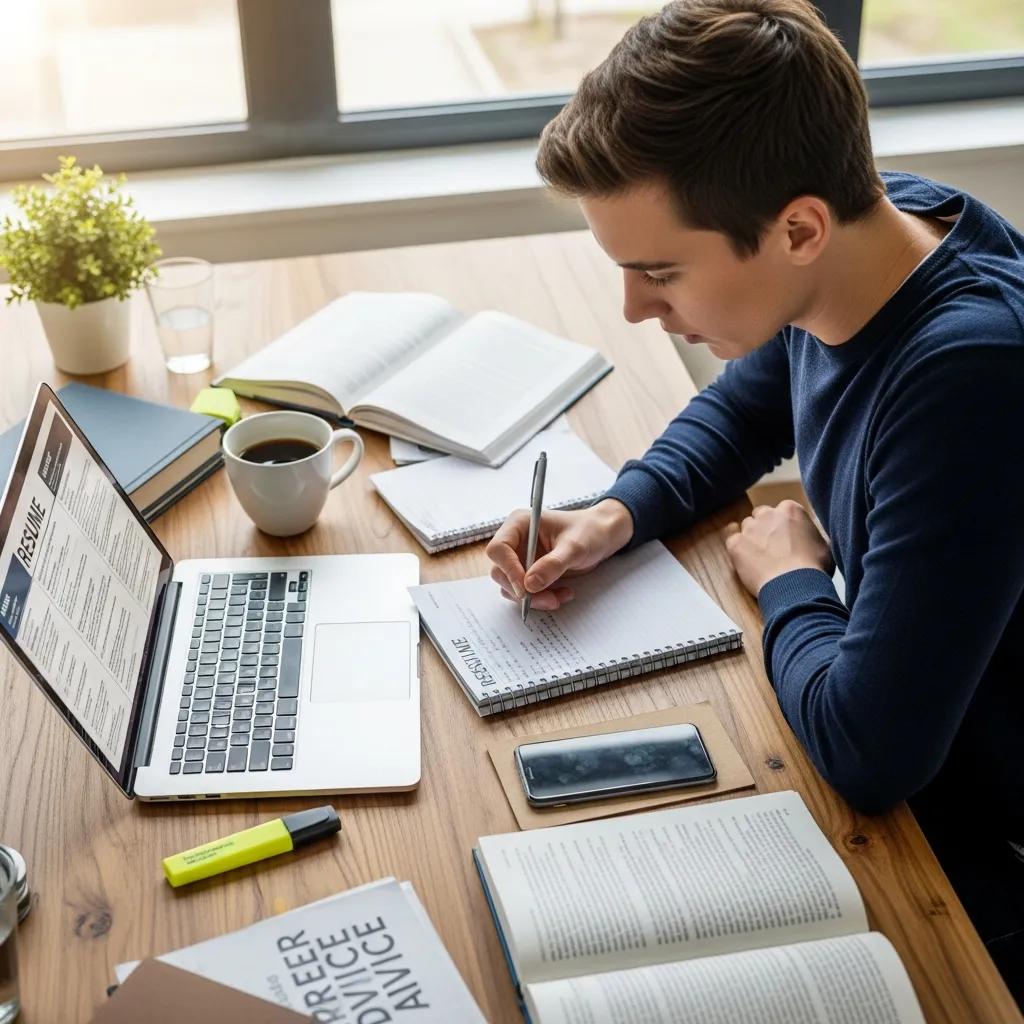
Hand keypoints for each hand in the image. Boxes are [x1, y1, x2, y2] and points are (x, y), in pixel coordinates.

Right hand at [486, 498, 634, 610]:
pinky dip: (542, 598)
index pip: (498, 549)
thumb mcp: (574, 547)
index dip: (508, 570)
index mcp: (519, 524)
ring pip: (512, 587)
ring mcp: (521, 559)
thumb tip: (529, 584)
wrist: (602, 537)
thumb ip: (553, 564)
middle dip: (522, 590)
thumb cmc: (589, 532)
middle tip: (548, 600)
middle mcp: (515, 541)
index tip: (525, 589)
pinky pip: (526, 593)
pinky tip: (563, 593)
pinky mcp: (530, 573)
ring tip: (561, 596)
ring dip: (534, 598)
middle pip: (500, 572)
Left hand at [723, 500, 834, 596]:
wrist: (795, 585)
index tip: (785, 538)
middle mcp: (768, 514)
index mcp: (790, 510)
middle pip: (761, 515)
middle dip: (765, 528)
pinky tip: (747, 561)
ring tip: (760, 558)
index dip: (783, 526)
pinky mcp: (736, 544)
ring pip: (746, 527)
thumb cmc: (813, 568)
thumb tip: (811, 539)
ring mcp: (750, 528)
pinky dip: (737, 550)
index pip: (781, 511)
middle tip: (771, 547)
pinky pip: (732, 541)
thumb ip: (811, 535)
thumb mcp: (823, 546)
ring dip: (751, 539)